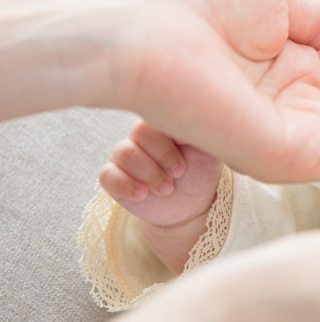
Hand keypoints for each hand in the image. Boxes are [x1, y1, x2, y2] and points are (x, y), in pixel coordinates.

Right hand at [98, 121, 222, 271]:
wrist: (189, 205)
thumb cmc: (200, 171)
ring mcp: (126, 155)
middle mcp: (142, 135)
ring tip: (166, 189)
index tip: (185, 161)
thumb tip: (193, 119)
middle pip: (139, 132)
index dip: (170, 141)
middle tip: (178, 174)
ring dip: (149, 174)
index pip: (158, 116)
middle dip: (162, 157)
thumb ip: (202, 131)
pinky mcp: (114, 177)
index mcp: (164, 123)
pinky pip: (107, 174)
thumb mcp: (209, 151)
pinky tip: (143, 195)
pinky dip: (126, 185)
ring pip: (123, 152)